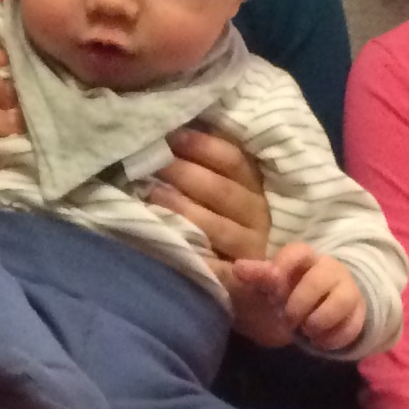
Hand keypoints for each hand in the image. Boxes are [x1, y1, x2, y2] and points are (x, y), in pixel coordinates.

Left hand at [151, 127, 274, 289]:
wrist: (253, 278)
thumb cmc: (225, 218)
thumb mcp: (227, 186)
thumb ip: (210, 163)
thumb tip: (178, 129)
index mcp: (256, 186)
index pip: (232, 160)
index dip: (202, 146)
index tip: (172, 137)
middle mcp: (257, 215)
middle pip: (221, 190)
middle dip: (185, 174)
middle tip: (153, 162)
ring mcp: (248, 248)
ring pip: (214, 225)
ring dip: (182, 208)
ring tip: (151, 194)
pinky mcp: (237, 279)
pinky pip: (214, 267)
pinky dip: (193, 255)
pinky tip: (167, 243)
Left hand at [226, 240, 363, 353]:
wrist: (323, 306)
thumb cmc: (293, 292)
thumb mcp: (273, 285)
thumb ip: (259, 276)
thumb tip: (238, 267)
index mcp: (305, 258)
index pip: (298, 252)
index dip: (283, 266)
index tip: (273, 284)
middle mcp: (329, 269)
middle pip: (318, 280)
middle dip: (299, 305)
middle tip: (289, 319)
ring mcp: (348, 289)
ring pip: (341, 301)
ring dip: (318, 322)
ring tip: (307, 330)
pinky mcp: (359, 311)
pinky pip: (352, 325)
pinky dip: (333, 339)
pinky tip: (320, 341)